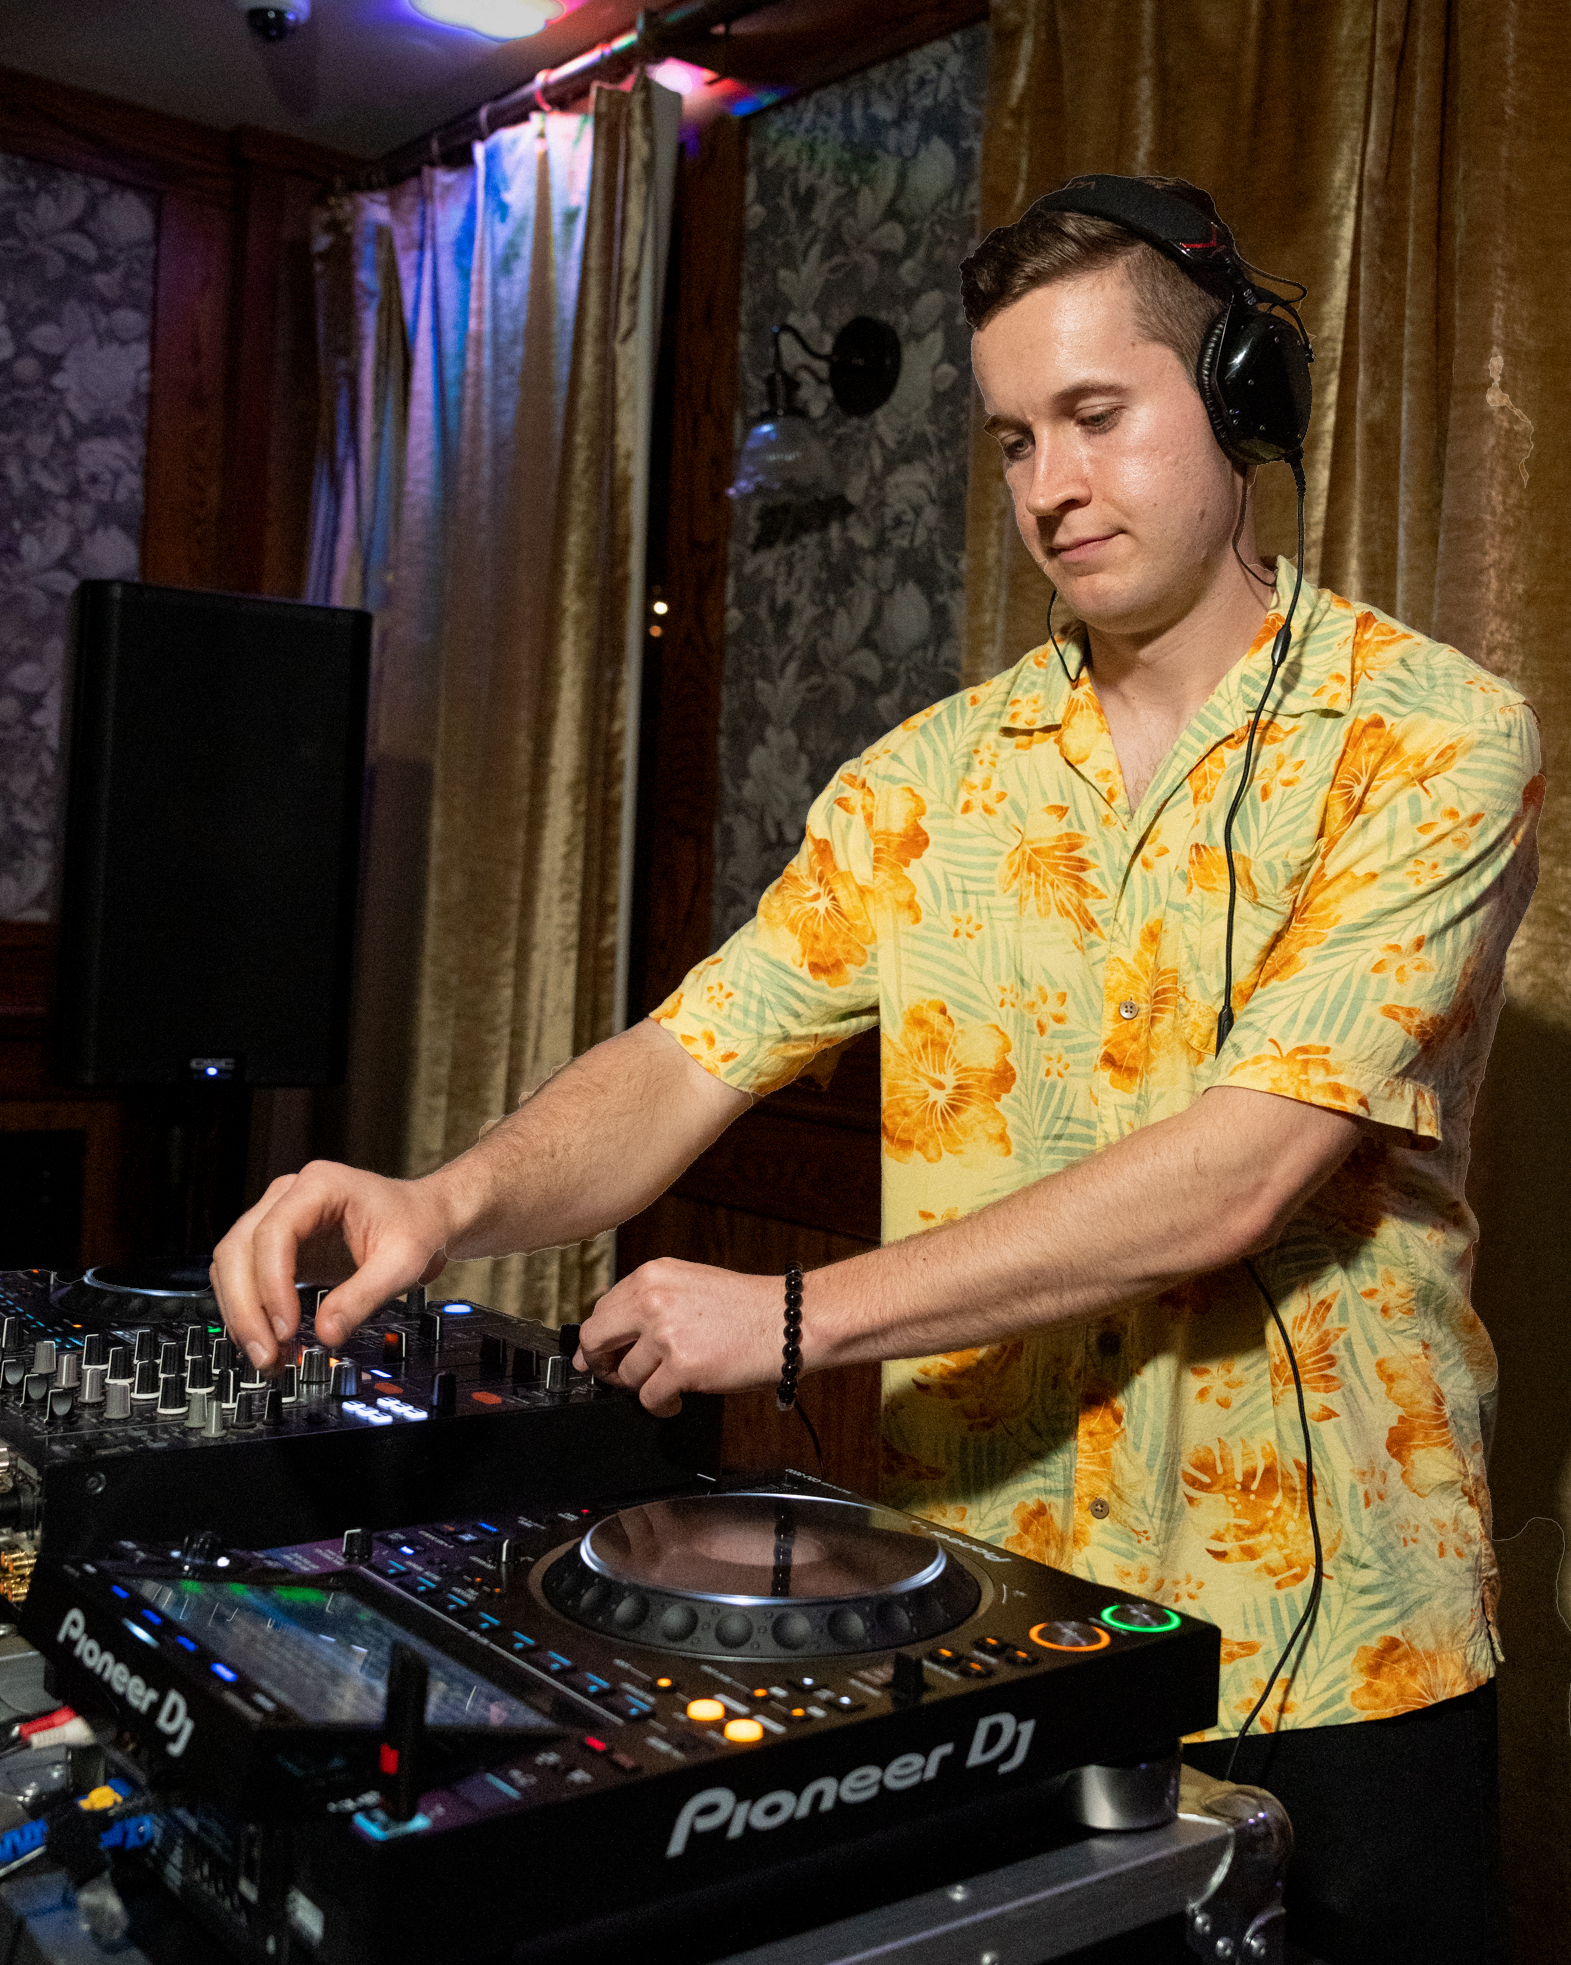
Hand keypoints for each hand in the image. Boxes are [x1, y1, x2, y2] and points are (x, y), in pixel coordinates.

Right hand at [210, 1161, 454, 1367]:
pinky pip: (245, 1276)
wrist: (425, 1218)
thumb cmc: (417, 1227)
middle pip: (238, 1249)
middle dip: (247, 1307)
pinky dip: (249, 1309)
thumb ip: (363, 1297)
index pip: (273, 1232)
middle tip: (266, 1353)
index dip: (272, 1284)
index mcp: (320, 1185)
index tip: (286, 1327)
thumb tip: (326, 1334)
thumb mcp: (403, 1264)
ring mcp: (277, 1217)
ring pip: (231, 1264)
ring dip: (242, 1312)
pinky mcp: (277, 1245)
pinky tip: (267, 1339)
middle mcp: (289, 1196)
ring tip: (266, 1354)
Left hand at [575, 1259, 788, 1417]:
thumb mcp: (690, 1285)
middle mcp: (652, 1298)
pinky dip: (661, 1406)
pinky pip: (649, 1398)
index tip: (601, 1355)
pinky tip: (677, 1400)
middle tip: (614, 1378)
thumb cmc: (748, 1308)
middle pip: (595, 1339)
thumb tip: (613, 1335)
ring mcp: (665, 1332)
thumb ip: (651, 1302)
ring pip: (625, 1375)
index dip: (600, 1339)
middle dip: (600, 1365)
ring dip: (642, 1387)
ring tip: (667, 1385)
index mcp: (652, 1274)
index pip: (602, 1309)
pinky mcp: (682, 1366)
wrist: (790, 1321)